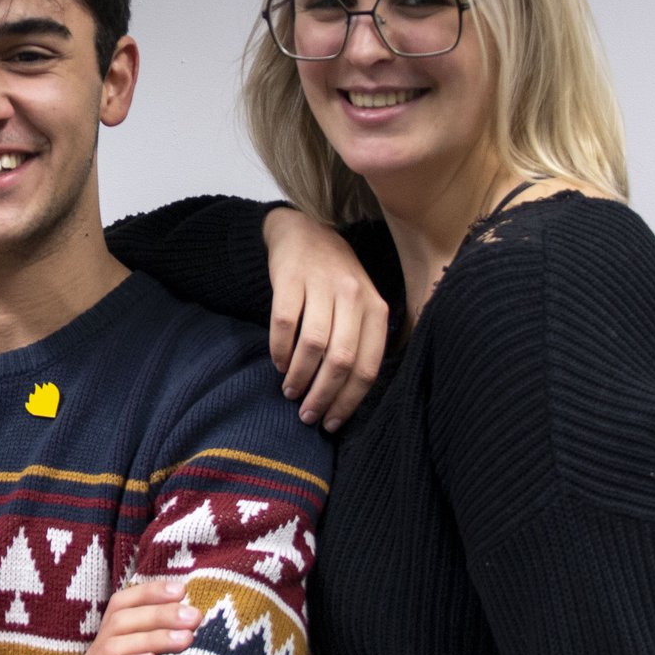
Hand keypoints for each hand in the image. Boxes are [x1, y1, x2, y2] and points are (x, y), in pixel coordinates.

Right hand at [71, 577, 199, 654]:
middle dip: (160, 615)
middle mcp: (99, 647)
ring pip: (115, 646)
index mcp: (110, 633)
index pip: (122, 603)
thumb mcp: (138, 653)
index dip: (150, 592)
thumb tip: (192, 614)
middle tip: (194, 616)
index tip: (181, 590)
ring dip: (152, 638)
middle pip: (121, 621)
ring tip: (186, 638)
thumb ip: (156, 633)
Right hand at [264, 206, 389, 430]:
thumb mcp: (362, 304)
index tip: (332, 422)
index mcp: (376, 308)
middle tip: (307, 415)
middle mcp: (352, 296)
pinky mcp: (290, 279)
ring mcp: (321, 285)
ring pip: (313, 344)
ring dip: (300, 376)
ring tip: (290, 392)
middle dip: (323, 395)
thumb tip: (349, 395)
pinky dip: (280, 350)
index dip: (349, 400)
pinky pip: (284, 323)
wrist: (304, 232)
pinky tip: (279, 363)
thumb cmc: (335, 280)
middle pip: (341, 359)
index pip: (368, 366)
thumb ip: (363, 340)